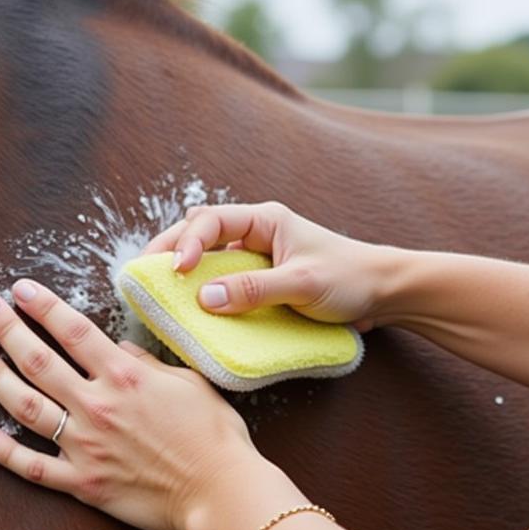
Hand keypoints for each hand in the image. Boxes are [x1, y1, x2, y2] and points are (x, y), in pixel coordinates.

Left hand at [0, 280, 259, 529]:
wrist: (220, 490)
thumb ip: (149, 364)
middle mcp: (98, 405)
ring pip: (25, 405)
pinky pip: (32, 467)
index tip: (20, 289)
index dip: (43, 307)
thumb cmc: (214, 436)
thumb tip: (120, 353)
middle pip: (38, 360)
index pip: (74, 331)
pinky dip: (2, 451)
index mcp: (125, 377)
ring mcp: (85, 446)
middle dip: (5, 328)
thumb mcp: (190, 383)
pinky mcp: (83, 483)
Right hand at [144, 201, 386, 330]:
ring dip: (186, 270)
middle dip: (170, 249)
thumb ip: (253, 289)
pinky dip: (206, 292)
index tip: (178, 270)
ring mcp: (257, 259)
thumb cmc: (350, 278)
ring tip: (160, 289)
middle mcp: (256, 234)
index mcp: (264, 220)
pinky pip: (225, 282)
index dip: (187, 242)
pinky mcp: (262, 283)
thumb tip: (204, 297)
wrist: (385, 294)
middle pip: (199, 233)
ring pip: (209, 257)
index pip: (210, 220)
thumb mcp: (301, 284)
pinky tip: (194, 309)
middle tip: (144, 274)